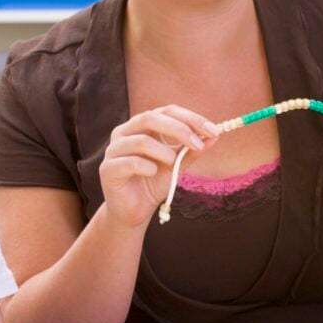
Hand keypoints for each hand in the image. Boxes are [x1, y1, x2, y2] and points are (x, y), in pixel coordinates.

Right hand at [98, 105, 220, 228]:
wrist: (135, 211)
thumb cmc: (154, 182)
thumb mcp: (177, 164)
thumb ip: (192, 150)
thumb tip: (215, 135)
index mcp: (142, 126)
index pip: (166, 111)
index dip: (190, 118)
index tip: (212, 130)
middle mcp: (124, 132)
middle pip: (150, 118)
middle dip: (179, 129)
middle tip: (198, 145)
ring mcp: (113, 150)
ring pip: (141, 140)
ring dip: (164, 152)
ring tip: (172, 164)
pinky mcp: (107, 169)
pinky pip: (130, 162)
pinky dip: (148, 167)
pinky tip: (153, 174)